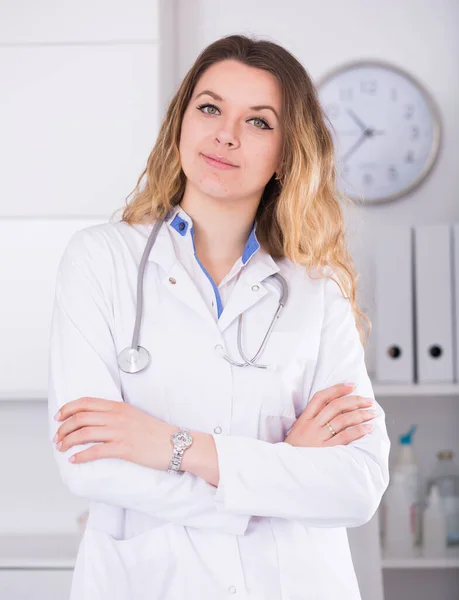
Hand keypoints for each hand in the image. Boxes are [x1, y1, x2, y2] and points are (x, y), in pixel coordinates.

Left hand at [53, 397, 176, 468]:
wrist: (175, 443)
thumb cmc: (155, 432)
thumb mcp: (133, 415)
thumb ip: (115, 415)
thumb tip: (96, 420)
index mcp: (118, 406)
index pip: (86, 403)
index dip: (68, 409)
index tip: (58, 417)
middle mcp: (117, 417)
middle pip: (80, 418)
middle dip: (64, 428)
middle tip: (57, 438)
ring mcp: (120, 432)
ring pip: (84, 433)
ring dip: (68, 441)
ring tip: (62, 448)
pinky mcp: (124, 449)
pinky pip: (95, 451)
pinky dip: (81, 456)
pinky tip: (75, 460)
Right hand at [284, 383, 374, 447]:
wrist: (286, 471)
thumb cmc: (294, 452)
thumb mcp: (297, 432)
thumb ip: (311, 422)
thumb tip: (334, 411)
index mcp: (304, 420)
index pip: (320, 397)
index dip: (337, 389)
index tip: (352, 385)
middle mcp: (311, 426)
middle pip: (335, 406)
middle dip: (354, 401)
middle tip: (368, 401)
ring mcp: (319, 438)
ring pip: (342, 420)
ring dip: (360, 414)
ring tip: (372, 413)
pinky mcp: (326, 450)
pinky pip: (345, 437)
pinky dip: (358, 430)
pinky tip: (368, 428)